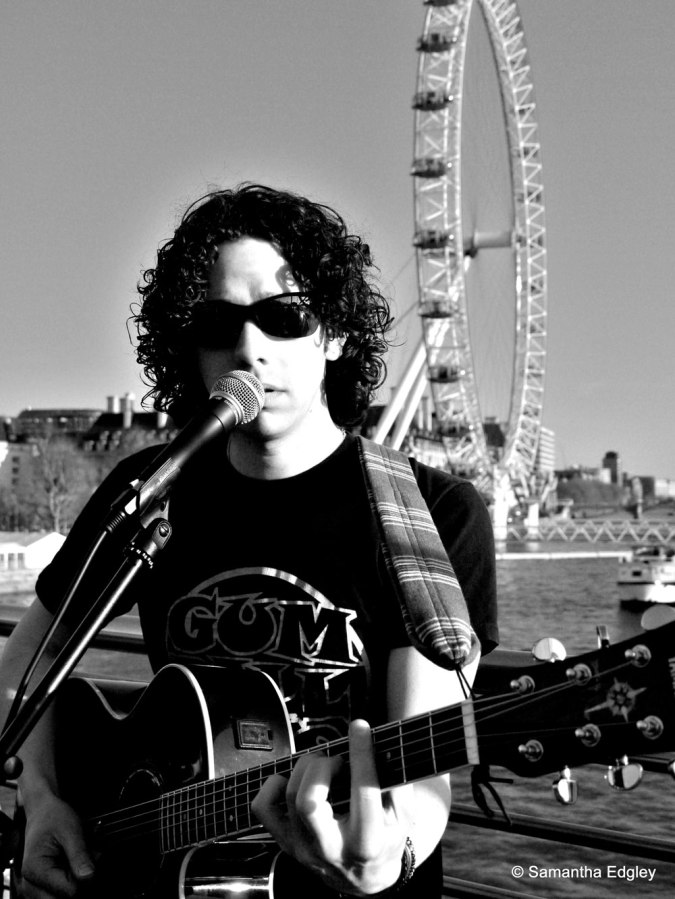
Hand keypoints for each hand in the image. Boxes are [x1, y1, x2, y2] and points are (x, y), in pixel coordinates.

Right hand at [13, 794, 94, 898]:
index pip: (70, 890)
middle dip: (82, 881)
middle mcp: (29, 886)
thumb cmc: (54, 817)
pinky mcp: (40, 890)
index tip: (95, 855)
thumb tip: (89, 877)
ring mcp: (33, 890)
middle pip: (65, 897)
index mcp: (35, 871)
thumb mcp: (71, 830)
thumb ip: (79, 854)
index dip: (86, 876)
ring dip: (77, 881)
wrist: (42, 811)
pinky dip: (71, 880)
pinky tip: (73, 865)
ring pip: (64, 896)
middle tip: (89, 857)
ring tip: (79, 859)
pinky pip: (61, 893)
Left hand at [251, 719, 408, 894]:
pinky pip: (263, 809)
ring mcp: (304, 849)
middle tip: (338, 761)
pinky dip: (274, 785)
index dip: (361, 753)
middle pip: (308, 800)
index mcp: (367, 842)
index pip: (362, 791)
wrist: (364, 880)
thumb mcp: (403, 817)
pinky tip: (295, 780)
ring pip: (289, 797)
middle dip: (322, 767)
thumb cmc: (386, 839)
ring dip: (305, 768)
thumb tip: (382, 747)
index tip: (360, 727)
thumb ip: (397, 784)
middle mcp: (331, 849)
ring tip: (323, 767)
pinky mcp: (286, 844)